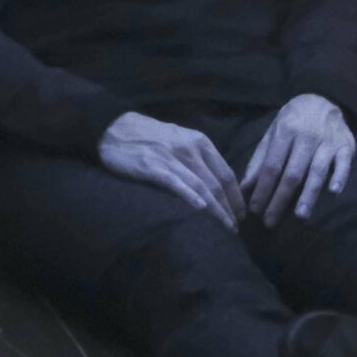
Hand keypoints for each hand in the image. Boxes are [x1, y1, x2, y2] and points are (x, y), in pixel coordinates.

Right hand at [96, 112, 245, 230]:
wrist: (115, 128)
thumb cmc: (150, 137)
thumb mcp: (182, 140)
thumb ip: (199, 157)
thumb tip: (217, 183)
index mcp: (201, 142)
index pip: (226, 173)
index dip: (236, 196)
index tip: (241, 214)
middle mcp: (190, 149)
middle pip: (217, 183)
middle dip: (229, 208)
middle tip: (236, 228)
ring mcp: (172, 158)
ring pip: (202, 186)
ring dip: (216, 210)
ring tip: (224, 228)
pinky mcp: (153, 167)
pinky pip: (176, 183)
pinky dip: (190, 196)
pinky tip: (201, 210)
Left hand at [240, 94, 354, 225]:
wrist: (323, 98)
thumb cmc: (293, 122)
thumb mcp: (272, 134)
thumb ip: (260, 161)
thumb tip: (244, 189)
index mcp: (285, 132)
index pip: (272, 166)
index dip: (263, 189)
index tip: (255, 210)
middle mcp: (306, 136)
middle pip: (293, 173)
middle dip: (280, 199)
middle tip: (270, 222)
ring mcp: (328, 141)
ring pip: (317, 170)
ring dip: (309, 194)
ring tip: (300, 215)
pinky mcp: (346, 144)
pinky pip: (344, 162)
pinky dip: (340, 176)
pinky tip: (334, 192)